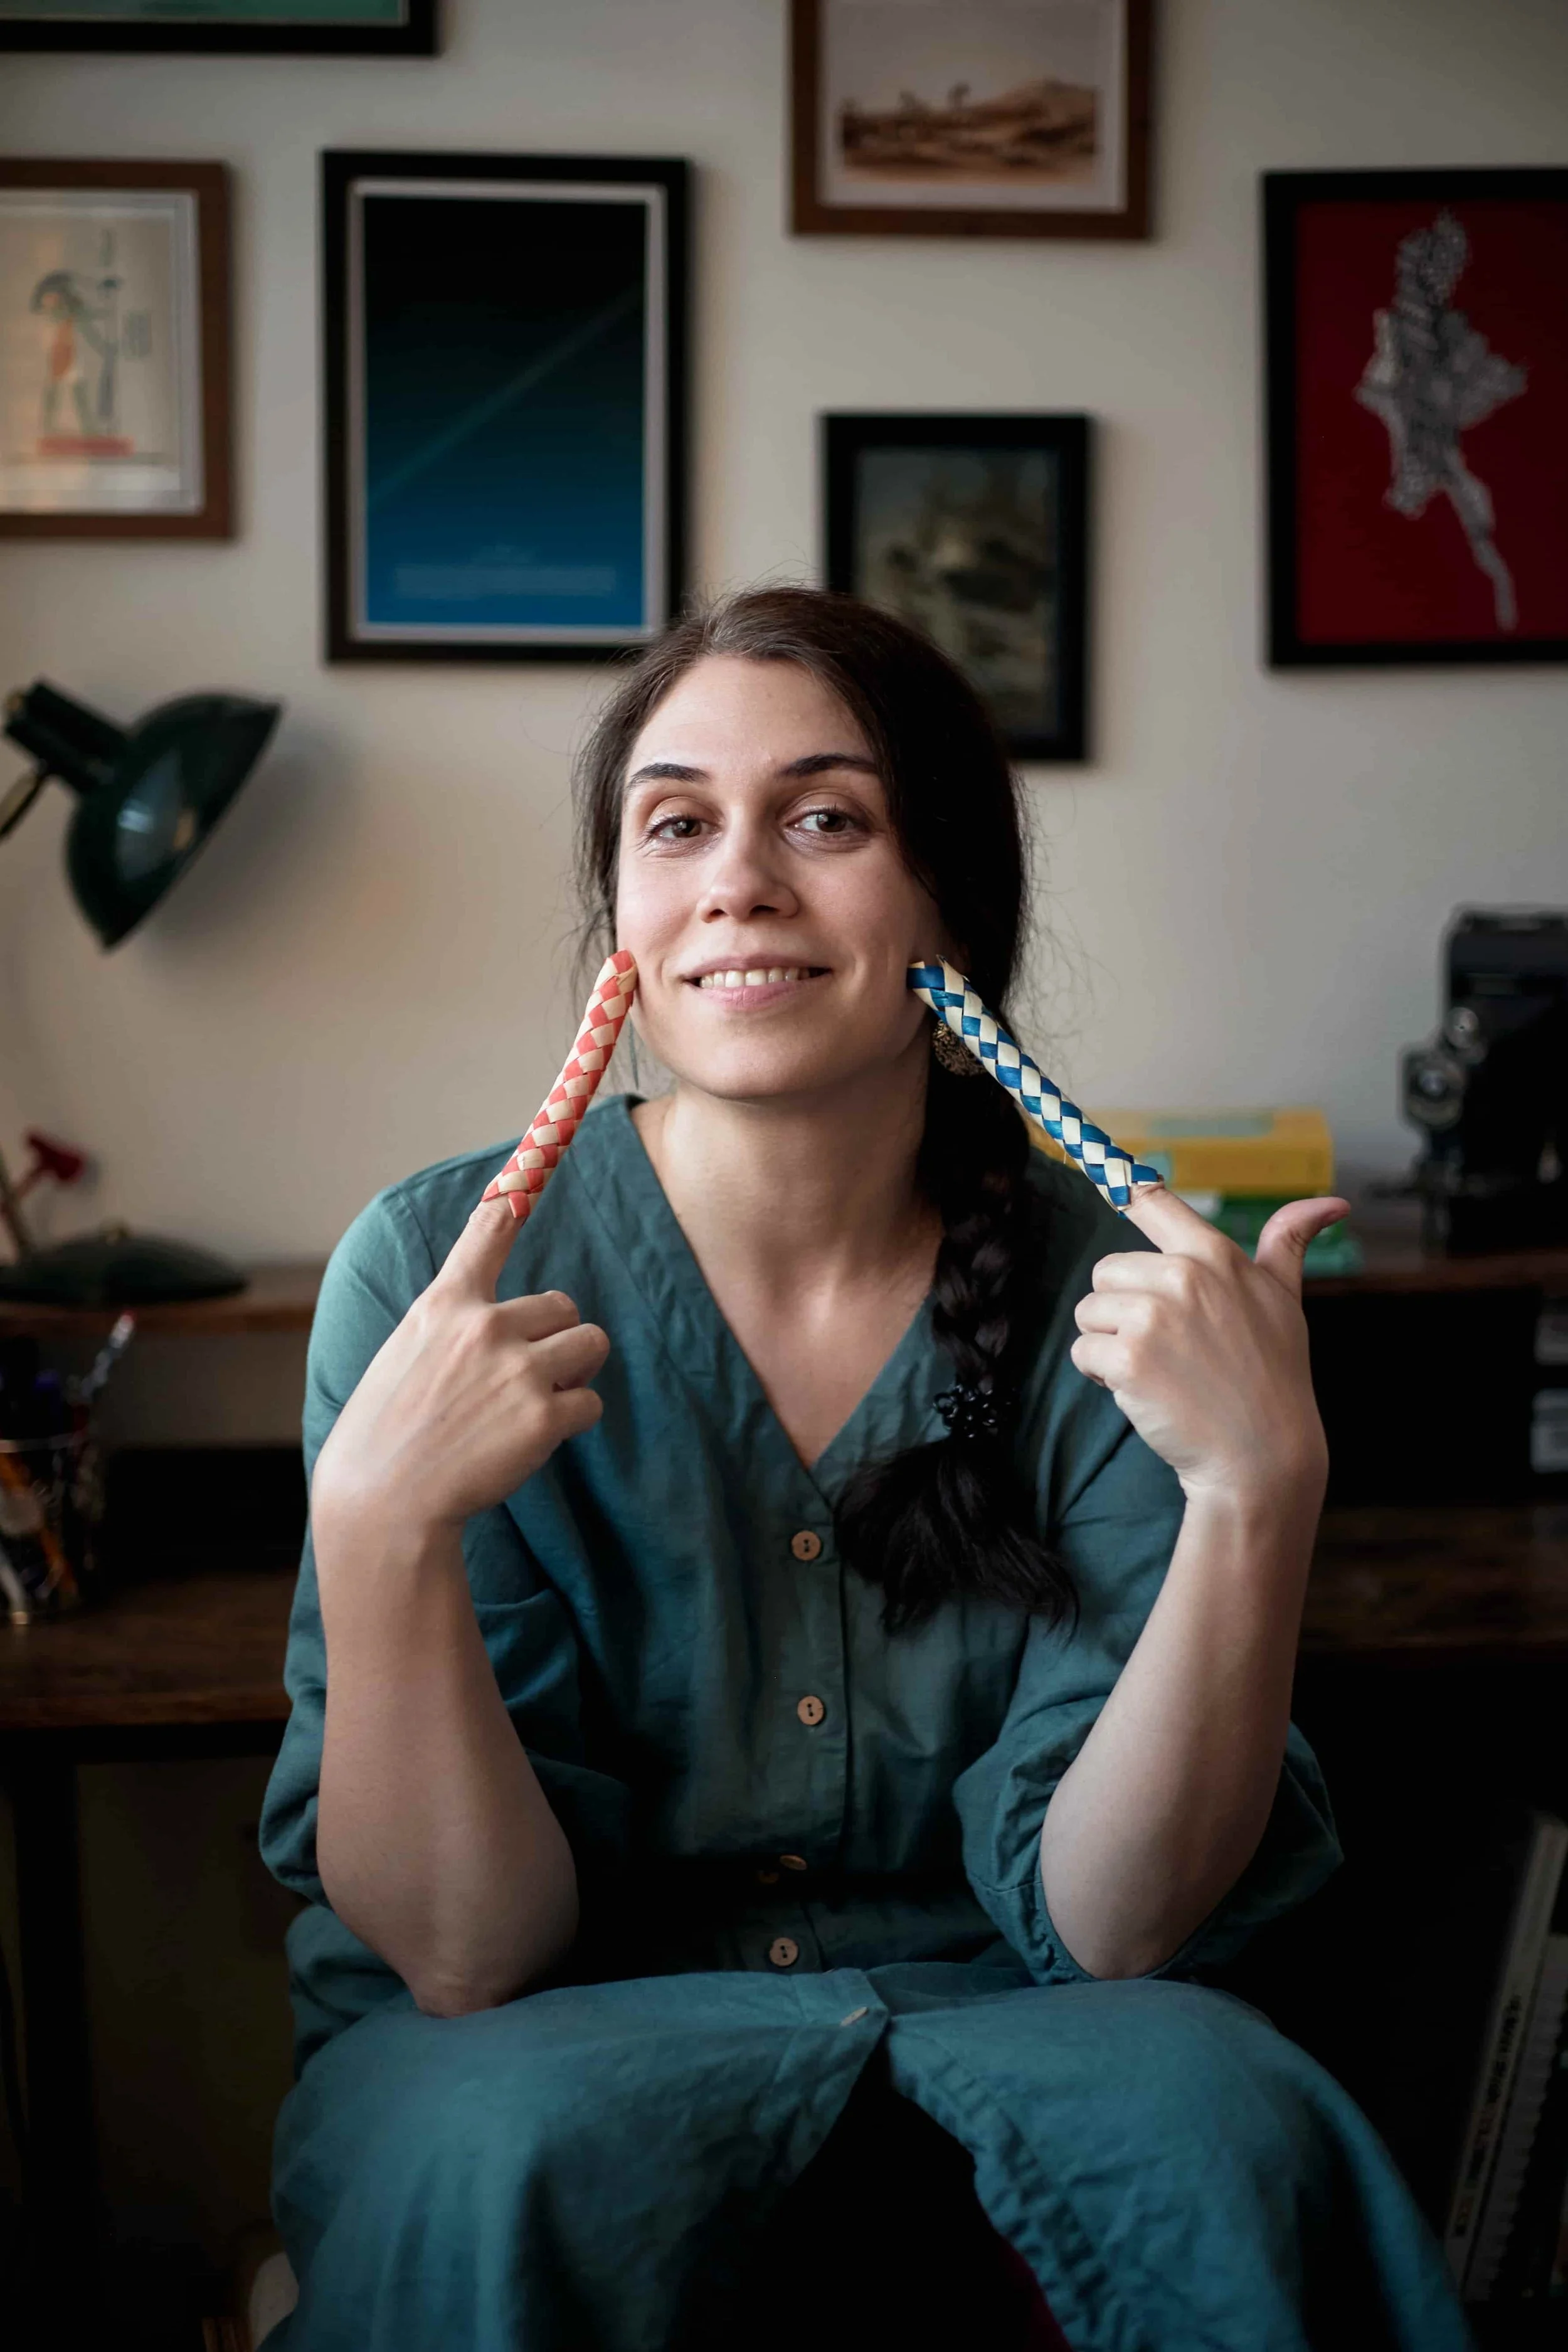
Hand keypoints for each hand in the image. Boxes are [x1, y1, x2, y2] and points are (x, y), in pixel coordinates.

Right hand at [311, 1197, 609, 1541]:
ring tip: (532, 1405)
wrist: (382, 1501)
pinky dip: (571, 1421)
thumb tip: (499, 1320)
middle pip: (565, 1306)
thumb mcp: (407, 1354)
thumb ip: (453, 1325)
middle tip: (522, 1379)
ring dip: (573, 1372)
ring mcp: (518, 1369)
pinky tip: (530, 1440)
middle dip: (556, 1338)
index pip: (489, 1231)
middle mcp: (485, 1326)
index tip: (545, 1142)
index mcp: (445, 1305)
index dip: (520, 1189)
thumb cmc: (388, 1431)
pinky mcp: (544, 1416)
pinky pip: (589, 1402)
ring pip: (590, 1345)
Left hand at [1069, 1189, 1348, 1509]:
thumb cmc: (1273, 1378)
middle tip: (1168, 1347)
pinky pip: (1084, 1351)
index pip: (1153, 1201)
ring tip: (1160, 1370)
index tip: (1097, 1159)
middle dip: (1123, 1309)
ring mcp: (1154, 1316)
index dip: (1122, 1185)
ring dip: (1110, 1344)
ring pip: (1090, 1312)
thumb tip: (1333, 1202)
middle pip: (1107, 1271)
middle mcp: (1184, 1277)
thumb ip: (1289, 1243)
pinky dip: (1103, 1376)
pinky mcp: (1128, 1357)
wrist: (1261, 1457)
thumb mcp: (1285, 1302)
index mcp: (1217, 1256)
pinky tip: (1145, 1392)